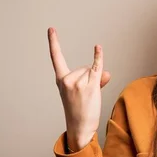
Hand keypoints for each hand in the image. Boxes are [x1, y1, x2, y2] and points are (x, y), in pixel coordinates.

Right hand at [48, 27, 110, 150]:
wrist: (80, 127)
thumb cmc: (79, 111)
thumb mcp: (80, 93)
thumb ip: (94, 79)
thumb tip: (105, 72)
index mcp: (61, 80)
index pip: (56, 58)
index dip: (54, 42)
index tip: (51, 29)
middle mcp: (67, 79)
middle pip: (84, 67)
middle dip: (88, 78)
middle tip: (84, 96)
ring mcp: (77, 82)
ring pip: (91, 71)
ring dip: (94, 82)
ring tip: (89, 98)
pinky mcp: (89, 85)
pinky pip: (96, 67)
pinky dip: (98, 57)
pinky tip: (98, 47)